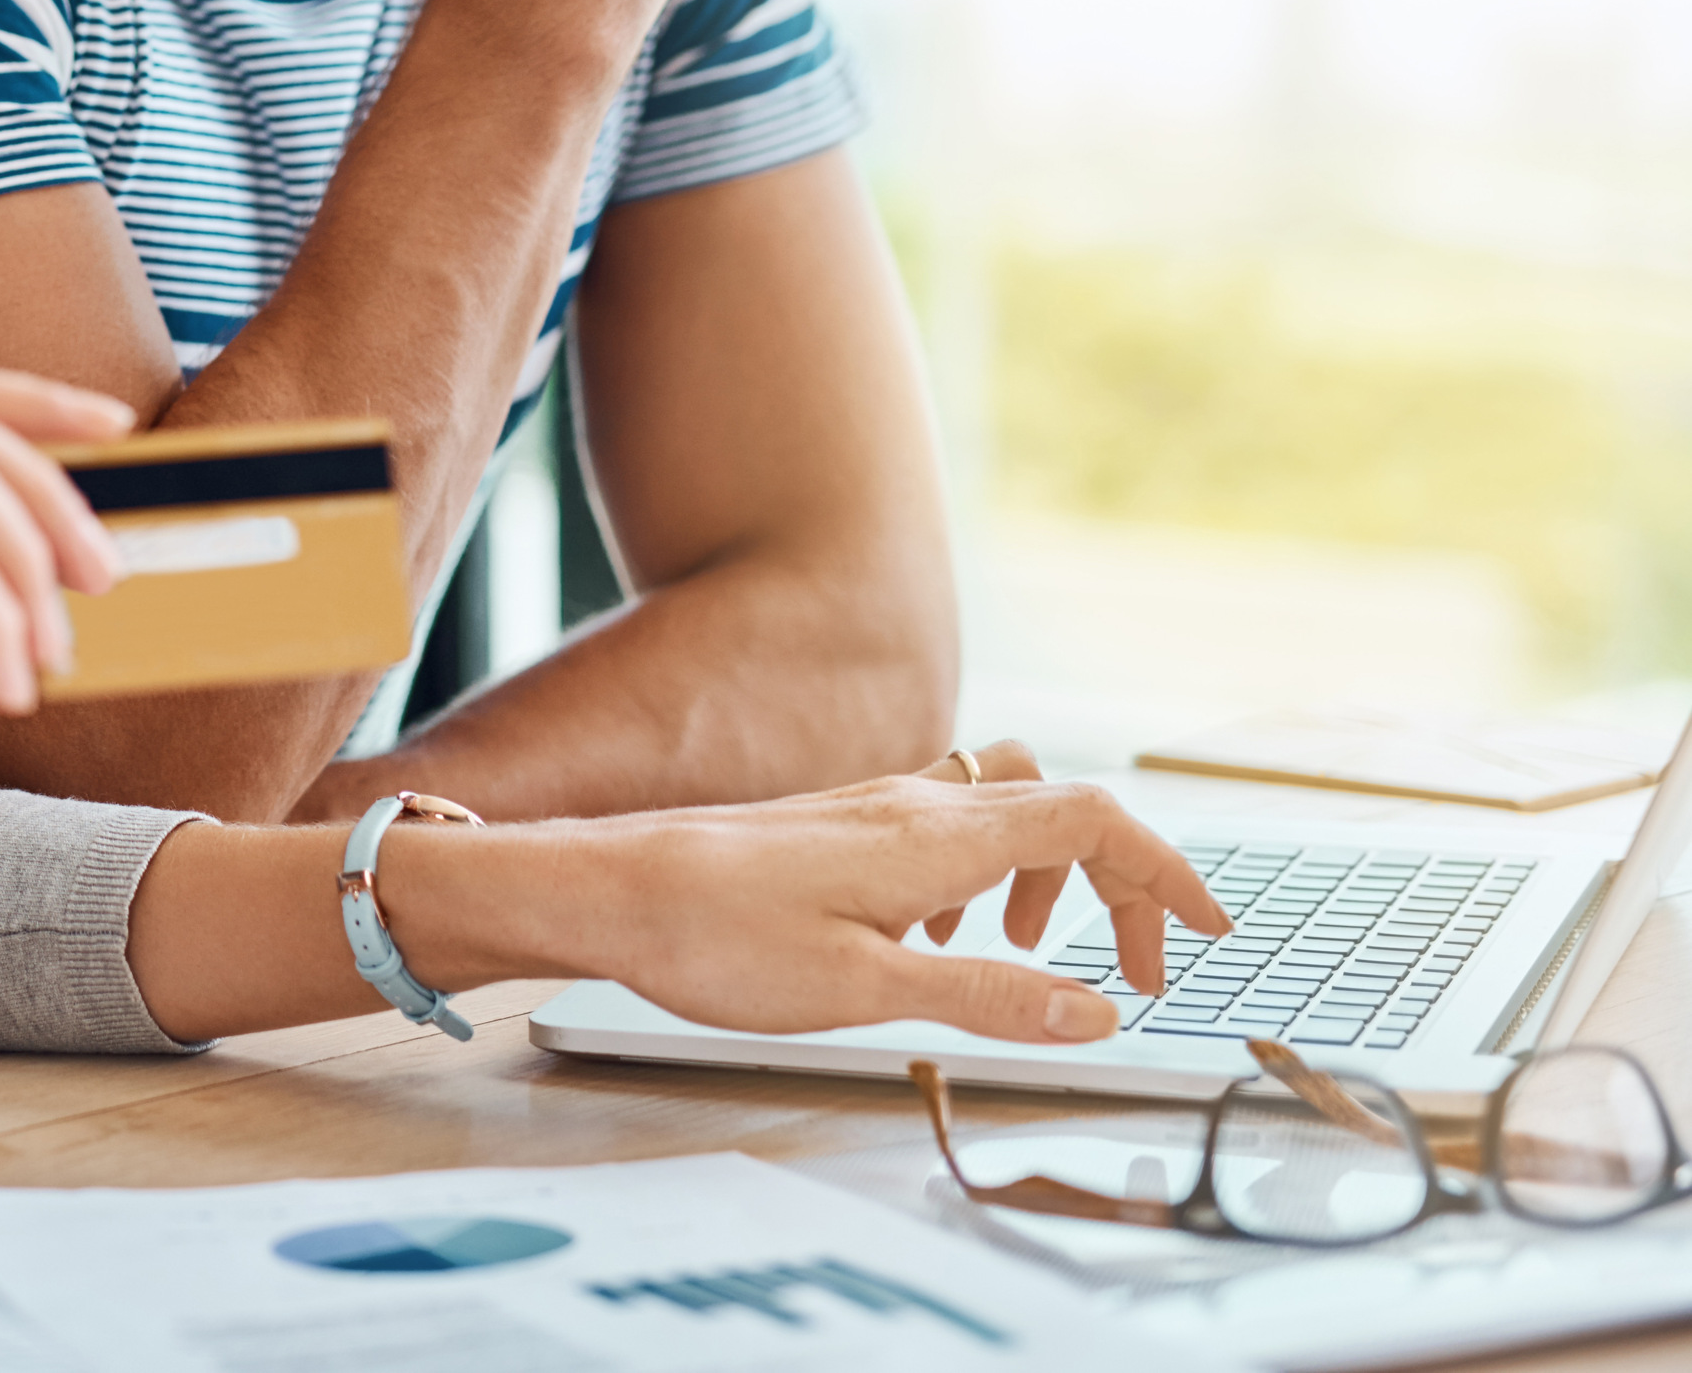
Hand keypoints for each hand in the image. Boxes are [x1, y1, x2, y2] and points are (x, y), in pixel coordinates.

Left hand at [442, 774, 1227, 1044]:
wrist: (605, 887)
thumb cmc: (716, 937)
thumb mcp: (866, 989)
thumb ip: (989, 999)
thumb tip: (1099, 1011)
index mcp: (940, 837)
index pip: (1095, 820)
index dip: (1166, 871)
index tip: (1209, 932)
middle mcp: (917, 802)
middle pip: (1063, 810)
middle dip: (1118, 886)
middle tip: (1129, 973)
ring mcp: (874, 805)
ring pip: (1002, 807)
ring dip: (1043, 876)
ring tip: (1018, 959)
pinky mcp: (837, 823)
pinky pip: (942, 821)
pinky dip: (977, 871)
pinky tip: (933, 937)